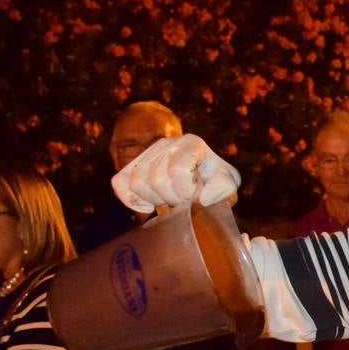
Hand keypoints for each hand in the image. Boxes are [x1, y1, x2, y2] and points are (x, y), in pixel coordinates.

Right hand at [111, 134, 240, 212]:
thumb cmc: (214, 180)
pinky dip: (131, 199)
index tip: (196, 199)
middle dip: (172, 199)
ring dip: (155, 200)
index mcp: (192, 144)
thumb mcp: (229, 182)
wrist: (201, 175)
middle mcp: (166, 143)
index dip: (186, 192)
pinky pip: (120, 182)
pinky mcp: (133, 166)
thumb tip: (202, 198)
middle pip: (157, 179)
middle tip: (184, 202)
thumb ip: (223, 188)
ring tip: (170, 201)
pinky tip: (148, 206)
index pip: (177, 169)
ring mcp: (147, 153)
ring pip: (138, 182)